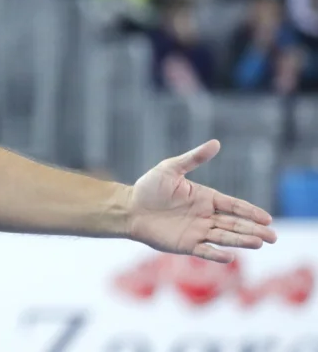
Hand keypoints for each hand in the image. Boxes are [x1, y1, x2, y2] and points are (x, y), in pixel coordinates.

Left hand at [128, 140, 276, 262]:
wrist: (129, 207)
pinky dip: (216, 255)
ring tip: (259, 243)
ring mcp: (197, 231)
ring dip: (241, 241)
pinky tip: (230, 257)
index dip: (250, 212)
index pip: (233, 206)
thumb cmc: (149, 187)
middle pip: (235, 224)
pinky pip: (205, 251)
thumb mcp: (171, 168)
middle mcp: (205, 216)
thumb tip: (216, 143)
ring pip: (224, 237)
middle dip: (254, 230)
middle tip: (273, 236)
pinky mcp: (185, 245)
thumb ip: (193, 158)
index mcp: (206, 198)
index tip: (267, 218)